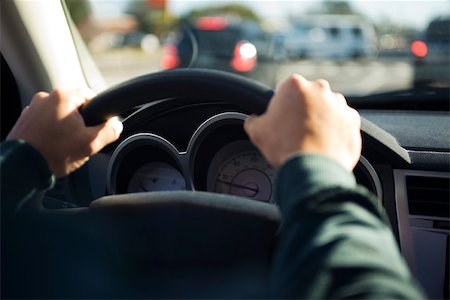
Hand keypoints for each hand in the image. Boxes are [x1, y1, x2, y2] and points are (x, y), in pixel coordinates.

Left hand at [7, 89, 122, 177]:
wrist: (22, 168)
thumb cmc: (54, 154)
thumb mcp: (91, 144)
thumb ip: (109, 132)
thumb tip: (116, 126)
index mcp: (63, 97)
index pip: (91, 96)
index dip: (98, 112)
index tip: (97, 125)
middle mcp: (46, 97)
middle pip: (74, 106)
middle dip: (80, 121)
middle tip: (80, 139)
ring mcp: (32, 108)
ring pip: (59, 114)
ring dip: (64, 126)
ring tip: (64, 145)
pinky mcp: (24, 119)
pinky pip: (45, 121)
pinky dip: (51, 131)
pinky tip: (52, 145)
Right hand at [244, 75, 360, 170]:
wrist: (313, 168)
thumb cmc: (285, 146)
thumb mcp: (256, 131)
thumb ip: (253, 120)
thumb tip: (253, 120)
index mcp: (295, 85)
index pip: (285, 91)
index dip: (281, 107)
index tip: (281, 120)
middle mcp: (320, 89)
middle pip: (308, 98)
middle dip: (303, 111)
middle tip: (296, 131)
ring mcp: (339, 104)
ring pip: (327, 109)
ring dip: (320, 120)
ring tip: (311, 140)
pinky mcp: (353, 120)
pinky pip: (342, 123)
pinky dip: (335, 132)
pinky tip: (324, 144)